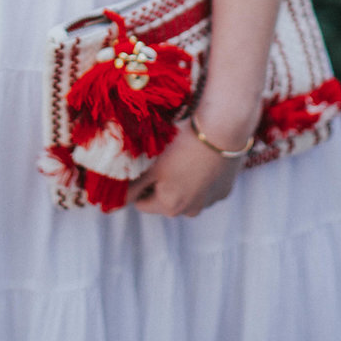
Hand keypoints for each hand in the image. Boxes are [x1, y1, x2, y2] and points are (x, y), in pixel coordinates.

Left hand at [126, 124, 242, 217]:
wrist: (223, 129)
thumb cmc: (182, 145)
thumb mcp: (151, 165)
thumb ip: (132, 187)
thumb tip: (115, 202)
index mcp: (170, 207)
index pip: (141, 203)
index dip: (138, 184)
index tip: (143, 165)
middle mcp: (191, 211)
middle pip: (165, 199)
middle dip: (161, 182)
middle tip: (163, 157)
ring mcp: (211, 201)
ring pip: (187, 193)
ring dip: (182, 179)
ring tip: (183, 155)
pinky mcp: (225, 189)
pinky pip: (206, 186)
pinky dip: (201, 176)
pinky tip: (201, 157)